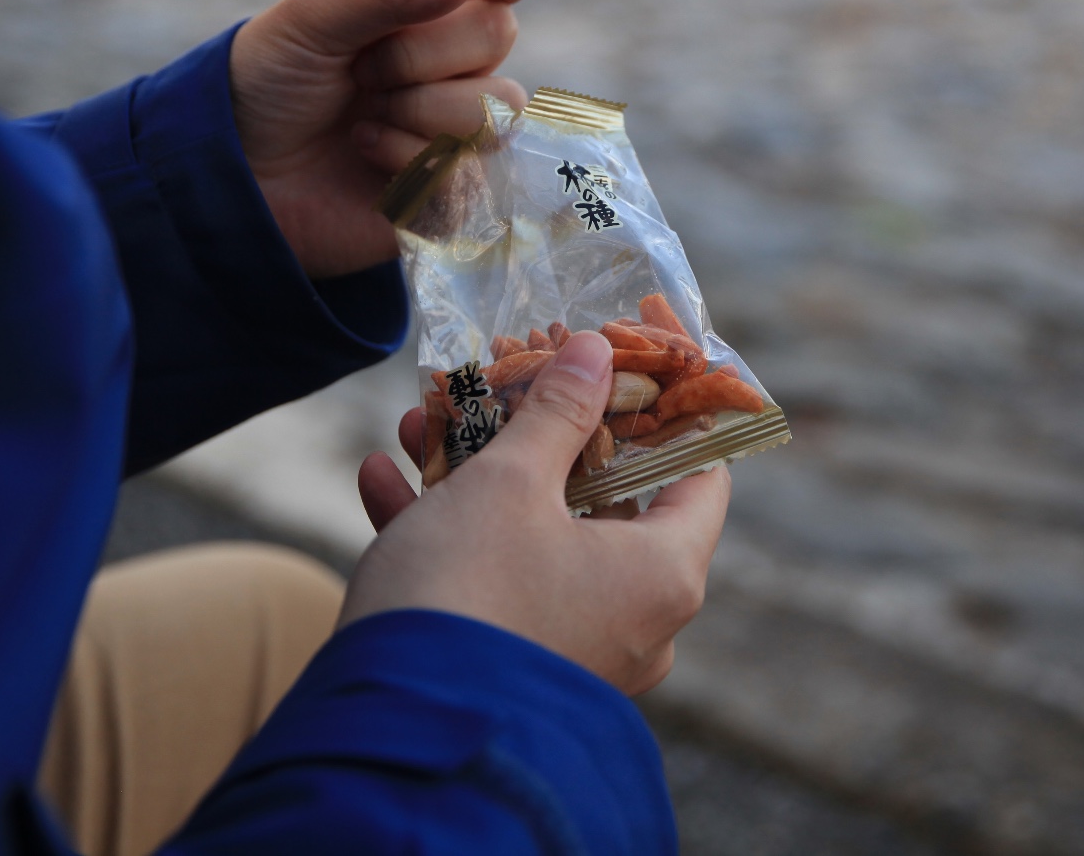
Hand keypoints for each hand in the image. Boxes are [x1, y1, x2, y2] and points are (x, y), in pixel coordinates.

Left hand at [228, 0, 534, 278]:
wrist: (230, 171)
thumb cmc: (267, 84)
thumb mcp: (313, 20)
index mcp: (426, 15)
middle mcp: (454, 69)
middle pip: (496, 36)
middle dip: (421, 53)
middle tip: (362, 72)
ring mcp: (458, 132)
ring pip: (494, 109)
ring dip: (416, 110)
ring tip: (359, 123)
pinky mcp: (452, 194)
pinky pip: (472, 169)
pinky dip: (408, 159)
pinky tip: (366, 158)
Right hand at [344, 331, 731, 694]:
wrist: (389, 730)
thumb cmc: (469, 590)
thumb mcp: (511, 482)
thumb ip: (558, 411)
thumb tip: (597, 353)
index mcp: (663, 573)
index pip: (703, 475)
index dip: (671, 409)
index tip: (633, 360)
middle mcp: (637, 622)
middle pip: (606, 500)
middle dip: (541, 433)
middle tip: (507, 380)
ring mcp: (577, 650)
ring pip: (537, 538)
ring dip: (474, 475)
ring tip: (419, 420)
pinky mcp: (514, 667)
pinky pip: (495, 585)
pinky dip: (445, 532)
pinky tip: (379, 478)